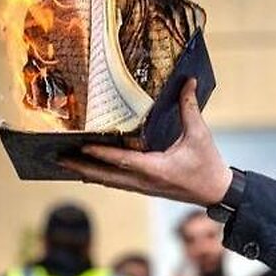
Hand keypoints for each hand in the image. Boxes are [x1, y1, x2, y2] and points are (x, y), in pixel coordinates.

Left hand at [60, 78, 232, 205]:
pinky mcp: (146, 189)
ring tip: (66, 164)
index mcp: (156, 169)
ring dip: (87, 173)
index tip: (81, 145)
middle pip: (106, 176)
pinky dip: (101, 177)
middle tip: (58, 158)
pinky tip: (90, 172)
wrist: (216, 193)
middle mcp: (145, 181)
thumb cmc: (208, 165)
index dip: (101, 153)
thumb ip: (190, 108)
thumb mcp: (200, 134)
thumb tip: (188, 82)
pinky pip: (117, 183)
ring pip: (109, 181)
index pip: (122, 160)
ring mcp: (144, 187)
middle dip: (82, 166)